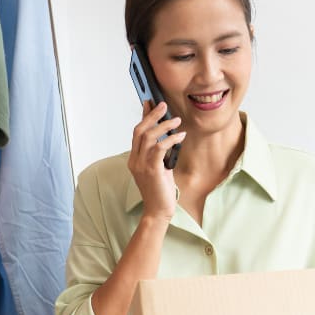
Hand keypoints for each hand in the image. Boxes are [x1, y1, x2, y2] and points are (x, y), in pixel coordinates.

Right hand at [128, 101, 184, 220]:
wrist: (158, 211)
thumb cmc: (160, 191)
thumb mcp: (159, 169)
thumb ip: (159, 155)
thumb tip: (168, 139)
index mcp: (134, 159)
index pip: (137, 133)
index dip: (144, 117)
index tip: (150, 103)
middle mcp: (135, 160)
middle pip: (140, 131)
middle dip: (151, 115)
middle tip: (163, 105)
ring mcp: (142, 165)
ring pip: (149, 137)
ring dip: (163, 126)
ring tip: (177, 120)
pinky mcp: (152, 170)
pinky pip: (159, 148)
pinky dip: (170, 140)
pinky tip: (180, 136)